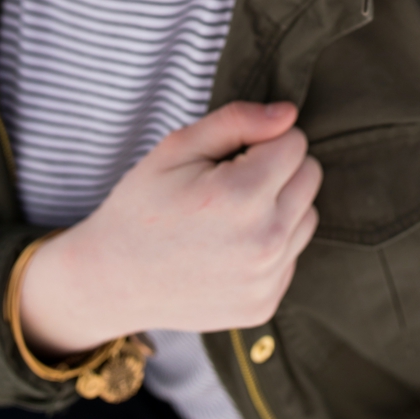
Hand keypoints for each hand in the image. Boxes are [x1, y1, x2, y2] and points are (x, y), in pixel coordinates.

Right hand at [18, 101, 321, 355]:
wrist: (108, 281)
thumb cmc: (141, 207)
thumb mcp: (176, 149)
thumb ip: (237, 121)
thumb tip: (290, 114)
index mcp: (241, 196)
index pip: (295, 142)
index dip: (261, 142)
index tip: (228, 159)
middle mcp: (263, 241)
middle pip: (311, 176)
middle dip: (277, 170)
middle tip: (227, 185)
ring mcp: (266, 279)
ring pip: (309, 215)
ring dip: (280, 208)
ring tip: (228, 217)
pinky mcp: (265, 304)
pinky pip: (292, 255)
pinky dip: (270, 246)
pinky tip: (228, 250)